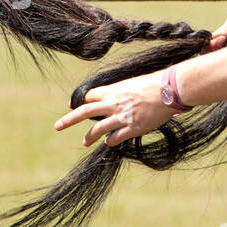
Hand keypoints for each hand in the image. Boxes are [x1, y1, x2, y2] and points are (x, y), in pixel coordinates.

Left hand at [52, 70, 179, 147]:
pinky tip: (109, 142)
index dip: (79, 101)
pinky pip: (115, 138)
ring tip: (85, 142)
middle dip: (69, 119)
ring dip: (89, 136)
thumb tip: (111, 98)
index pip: (88, 96)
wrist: (169, 90)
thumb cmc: (153, 84)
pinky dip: (110, 141)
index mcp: (112, 91)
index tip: (72, 105)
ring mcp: (122, 117)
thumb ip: (118, 92)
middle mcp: (113, 103)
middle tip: (57, 126)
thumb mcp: (130, 84)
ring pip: (98, 128)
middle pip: (85, 111)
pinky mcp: (133, 128)